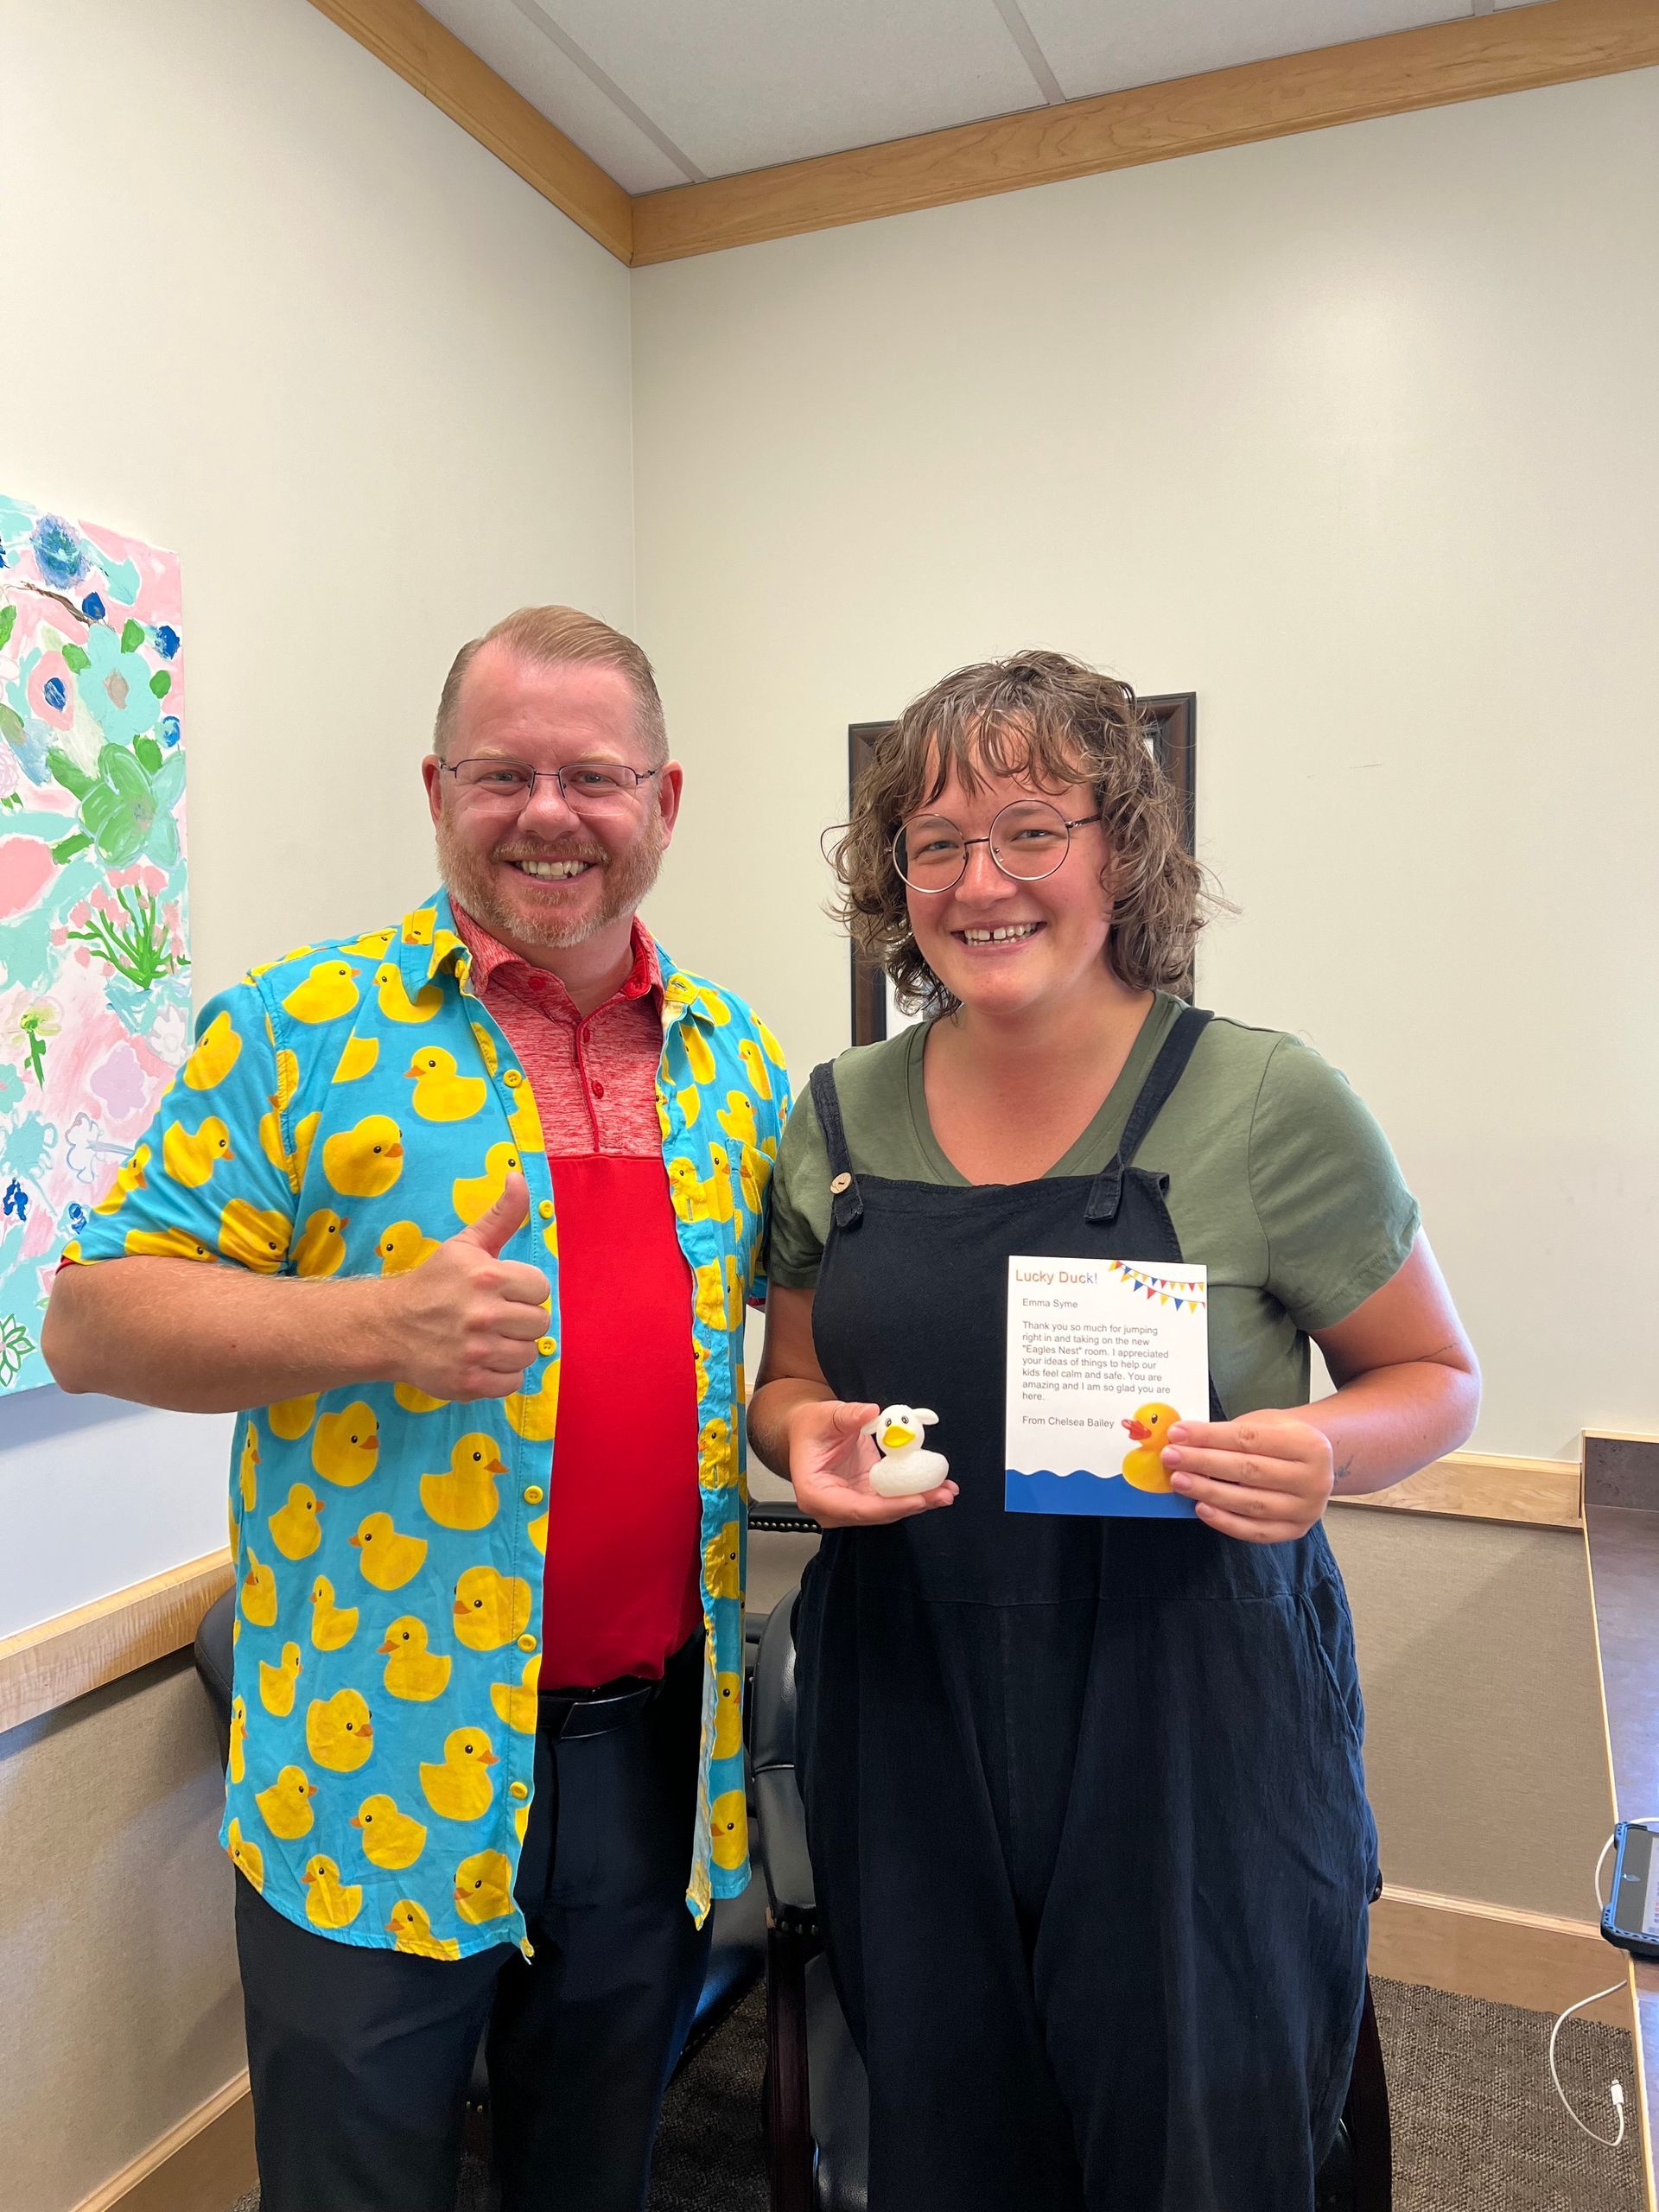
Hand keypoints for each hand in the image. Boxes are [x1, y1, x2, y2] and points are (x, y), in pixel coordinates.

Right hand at [377, 1175, 550, 1401]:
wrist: (387, 1327)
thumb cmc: (433, 1283)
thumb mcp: (465, 1244)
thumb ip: (501, 1214)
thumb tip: (518, 1177)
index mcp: (486, 1277)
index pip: (540, 1288)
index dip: (524, 1290)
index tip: (503, 1292)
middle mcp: (483, 1315)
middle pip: (540, 1323)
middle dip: (521, 1320)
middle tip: (495, 1317)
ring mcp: (475, 1352)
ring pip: (529, 1354)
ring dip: (513, 1348)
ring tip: (488, 1339)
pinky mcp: (468, 1383)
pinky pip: (513, 1382)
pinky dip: (502, 1375)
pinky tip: (481, 1360)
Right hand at [787, 1399, 958, 1526]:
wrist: (810, 1430)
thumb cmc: (811, 1426)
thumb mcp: (827, 1415)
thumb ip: (848, 1415)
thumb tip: (871, 1412)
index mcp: (814, 1493)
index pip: (855, 1509)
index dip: (888, 1507)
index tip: (917, 1499)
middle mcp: (832, 1507)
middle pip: (876, 1514)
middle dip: (911, 1506)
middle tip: (941, 1494)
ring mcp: (850, 1504)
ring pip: (887, 1511)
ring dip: (918, 1502)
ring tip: (946, 1491)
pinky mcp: (864, 1497)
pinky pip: (890, 1500)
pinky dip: (913, 1494)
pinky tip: (935, 1487)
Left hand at [1162, 1413, 1332, 1542]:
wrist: (1316, 1464)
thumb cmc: (1282, 1439)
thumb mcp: (1265, 1424)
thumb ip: (1231, 1433)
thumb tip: (1185, 1442)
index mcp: (1309, 1444)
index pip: (1249, 1439)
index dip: (1209, 1436)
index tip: (1177, 1434)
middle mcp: (1315, 1478)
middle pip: (1249, 1470)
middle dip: (1203, 1462)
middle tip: (1171, 1457)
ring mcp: (1307, 1509)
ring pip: (1250, 1503)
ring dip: (1209, 1491)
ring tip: (1179, 1481)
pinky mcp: (1296, 1531)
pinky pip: (1256, 1531)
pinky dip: (1226, 1522)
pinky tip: (1201, 1508)